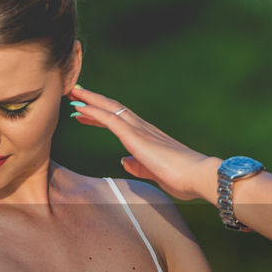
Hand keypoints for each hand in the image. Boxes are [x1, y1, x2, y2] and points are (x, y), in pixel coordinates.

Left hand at [68, 85, 220, 204]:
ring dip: (89, 101)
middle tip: (74, 94)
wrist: (199, 177)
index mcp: (148, 138)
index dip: (100, 115)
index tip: (83, 111)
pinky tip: (80, 108)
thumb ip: (140, 166)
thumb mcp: (155, 174)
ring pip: (110, 109)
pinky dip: (94, 112)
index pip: (120, 121)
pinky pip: (111, 120)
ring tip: (72, 93)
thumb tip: (125, 161)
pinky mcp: (137, 137)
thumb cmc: (184, 179)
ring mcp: (140, 131)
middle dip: (92, 101)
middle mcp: (144, 129)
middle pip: (113, 109)